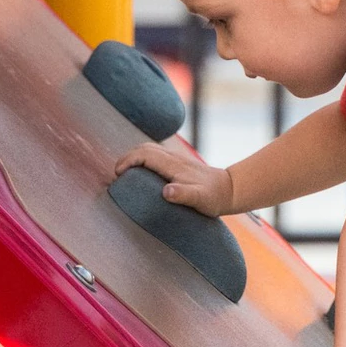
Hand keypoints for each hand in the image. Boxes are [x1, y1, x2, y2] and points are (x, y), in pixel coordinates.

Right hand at [113, 142, 233, 215]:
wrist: (229, 189)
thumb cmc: (213, 197)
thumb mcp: (200, 199)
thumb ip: (184, 195)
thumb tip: (166, 192)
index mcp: (174, 165)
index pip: (144, 154)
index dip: (128, 160)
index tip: (117, 174)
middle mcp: (173, 158)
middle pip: (144, 147)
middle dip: (126, 157)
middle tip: (116, 174)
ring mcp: (175, 159)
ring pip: (149, 148)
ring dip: (133, 157)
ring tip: (124, 173)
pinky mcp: (177, 163)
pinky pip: (155, 154)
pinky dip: (142, 159)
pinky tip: (140, 173)